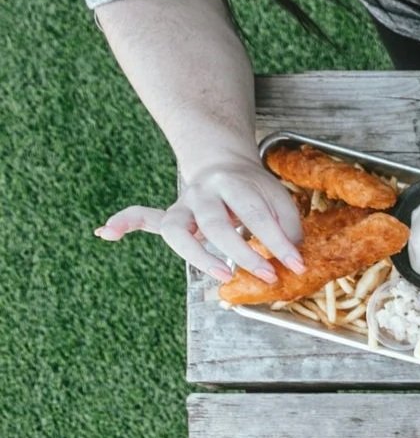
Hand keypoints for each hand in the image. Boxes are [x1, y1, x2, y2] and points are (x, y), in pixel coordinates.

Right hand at [99, 156, 303, 283]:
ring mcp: (184, 204)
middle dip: (241, 252)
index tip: (294, 265)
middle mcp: (204, 193)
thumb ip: (287, 226)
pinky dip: (124, 223)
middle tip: (265, 273)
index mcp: (235, 183)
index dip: (279, 242)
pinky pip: (142, 216)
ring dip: (196, 255)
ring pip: (176, 228)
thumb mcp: (279, 199)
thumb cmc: (254, 190)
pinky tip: (107, 233)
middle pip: (215, 224)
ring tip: (219, 273)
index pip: (258, 215)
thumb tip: (291, 257)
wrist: (225, 164)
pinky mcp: (171, 216)